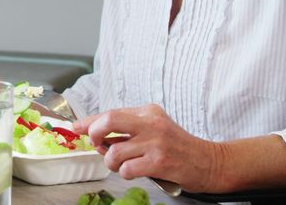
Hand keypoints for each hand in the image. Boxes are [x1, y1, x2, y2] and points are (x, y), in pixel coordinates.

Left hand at [72, 104, 222, 191]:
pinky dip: (125, 173)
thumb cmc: (177, 147)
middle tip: (98, 144)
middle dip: (95, 134)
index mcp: (148, 112)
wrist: (209, 162)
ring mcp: (156, 142)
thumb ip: (128, 129)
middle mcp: (151, 123)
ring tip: (123, 164)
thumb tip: (94, 133)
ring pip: (114, 151)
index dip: (90, 122)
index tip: (77, 128)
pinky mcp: (159, 162)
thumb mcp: (154, 129)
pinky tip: (136, 171)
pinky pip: (126, 169)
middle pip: (109, 121)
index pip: (111, 112)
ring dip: (112, 162)